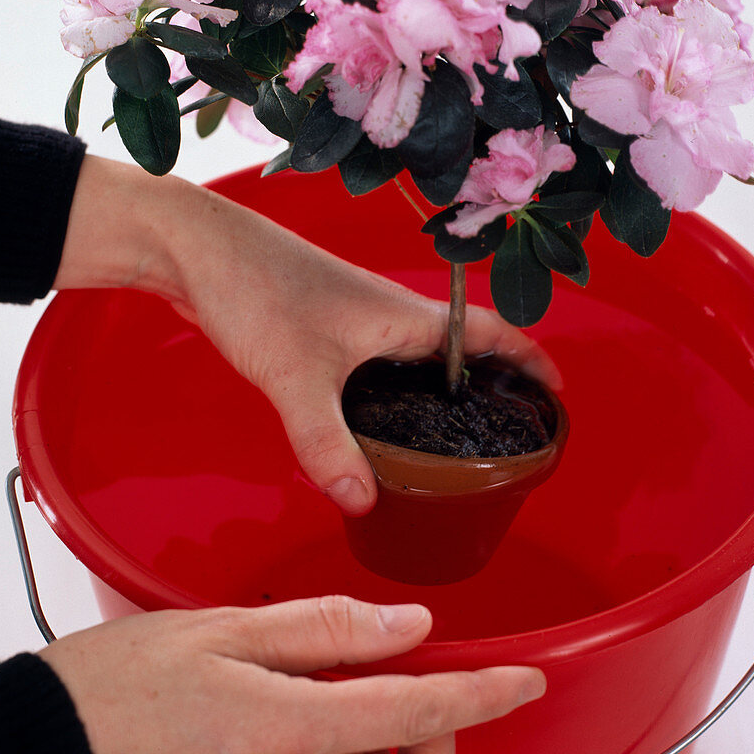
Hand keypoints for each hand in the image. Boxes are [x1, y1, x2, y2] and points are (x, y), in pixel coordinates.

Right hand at [41, 595, 545, 753]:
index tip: (523, 680)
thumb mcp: (223, 629)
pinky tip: (328, 739)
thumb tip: (405, 623)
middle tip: (414, 690)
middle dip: (436, 740)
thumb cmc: (123, 683)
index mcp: (289, 727)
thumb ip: (322, 629)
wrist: (48, 749)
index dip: (482, 694)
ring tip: (366, 712)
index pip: (417, 710)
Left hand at [55, 156, 561, 513]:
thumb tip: (363, 503)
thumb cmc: (254, 291)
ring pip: (412, 362)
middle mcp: (388, 314)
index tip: (559, 395)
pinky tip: (372, 430)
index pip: (492, 333)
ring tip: (447, 444)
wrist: (195, 250)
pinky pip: (374, 367)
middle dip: (490, 389)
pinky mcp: (322, 329)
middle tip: (506, 438)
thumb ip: (328, 444)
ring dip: (435, 395)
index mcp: (404, 316)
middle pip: (459, 351)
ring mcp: (354, 320)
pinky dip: (389, 396)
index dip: (531, 360)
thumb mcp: (295, 377)